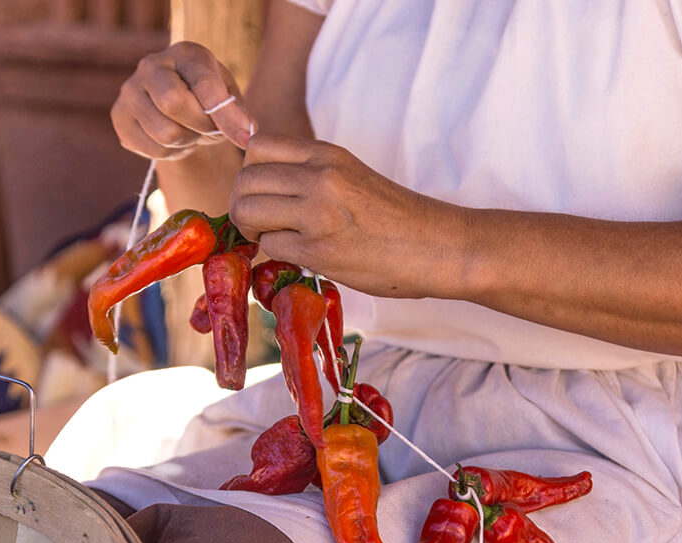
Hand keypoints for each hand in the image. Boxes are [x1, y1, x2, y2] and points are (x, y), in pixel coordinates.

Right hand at [111, 42, 257, 158]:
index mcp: (185, 53)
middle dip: (201, 126)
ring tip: (192, 131)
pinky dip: (172, 152)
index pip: (204, 84)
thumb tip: (246, 134)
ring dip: (188, 141)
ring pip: (165, 133)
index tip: (245, 137)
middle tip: (210, 128)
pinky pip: (154, 149)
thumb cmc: (208, 98)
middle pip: (173, 103)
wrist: (177, 106)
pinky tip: (176, 138)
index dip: (225, 115)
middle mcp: (150, 66)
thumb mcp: (229, 98)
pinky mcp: (120, 118)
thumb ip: (237, 113)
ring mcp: (129, 91)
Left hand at [228, 134, 458, 297]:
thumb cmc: (396, 217)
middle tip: (260, 225)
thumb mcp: (350, 175)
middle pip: (245, 180)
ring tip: (274, 240)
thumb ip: (309, 174)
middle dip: (242, 205)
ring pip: (248, 211)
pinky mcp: (320, 250)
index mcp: (327, 154)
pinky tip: (299, 256)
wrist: (438, 246)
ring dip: (252, 230)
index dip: (250, 174)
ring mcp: (318, 213)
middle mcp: (319, 176)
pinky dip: (276, 254)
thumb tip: (262, 187)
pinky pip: (271, 246)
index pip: (257, 147)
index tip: (264, 194)